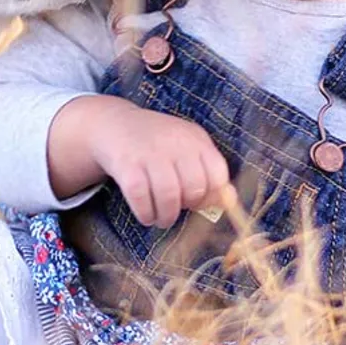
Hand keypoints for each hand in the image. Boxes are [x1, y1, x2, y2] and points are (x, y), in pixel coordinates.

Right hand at [85, 104, 232, 227]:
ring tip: (162, 219)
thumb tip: (229, 200)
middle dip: (187, 207)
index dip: (212, 196)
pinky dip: (145, 214)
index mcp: (196, 139)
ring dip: (166, 217)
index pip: (217, 174)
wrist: (116, 124)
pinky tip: (146, 215)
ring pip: (169, 196)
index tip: (199, 201)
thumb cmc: (158, 144)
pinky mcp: (127, 164)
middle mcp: (176, 142)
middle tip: (177, 209)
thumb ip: (208, 172)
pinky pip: (141, 198)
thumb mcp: (187, 149)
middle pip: (194, 188)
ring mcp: (150, 152)